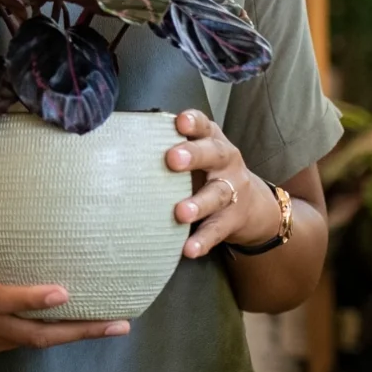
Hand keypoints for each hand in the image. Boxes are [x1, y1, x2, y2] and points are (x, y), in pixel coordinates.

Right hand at [0, 196, 130, 359]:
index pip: (2, 300)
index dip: (32, 299)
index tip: (64, 293)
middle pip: (34, 335)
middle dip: (79, 331)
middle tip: (118, 322)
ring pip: (28, 343)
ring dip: (67, 336)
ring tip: (106, 325)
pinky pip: (13, 344)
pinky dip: (41, 336)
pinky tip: (61, 326)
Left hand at [166, 109, 278, 257]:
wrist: (252, 206)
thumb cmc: (208, 173)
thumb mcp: (197, 155)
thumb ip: (169, 147)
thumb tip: (118, 146)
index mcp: (212, 140)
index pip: (204, 126)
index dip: (193, 122)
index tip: (180, 122)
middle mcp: (226, 162)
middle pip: (213, 154)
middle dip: (193, 155)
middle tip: (172, 159)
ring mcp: (233, 190)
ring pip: (217, 194)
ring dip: (198, 204)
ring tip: (181, 213)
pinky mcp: (233, 219)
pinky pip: (217, 229)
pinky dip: (203, 240)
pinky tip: (189, 249)